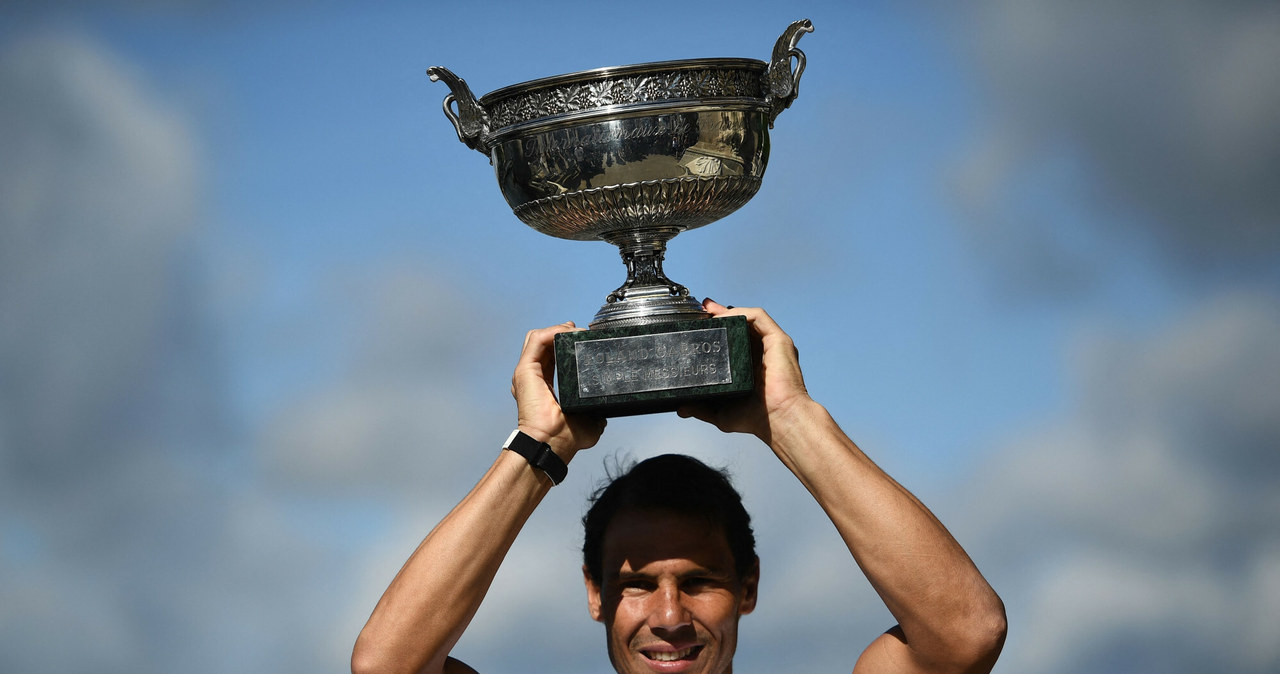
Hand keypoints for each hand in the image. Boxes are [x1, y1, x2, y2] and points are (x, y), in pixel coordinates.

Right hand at [511, 322, 605, 456]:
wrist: (554, 443)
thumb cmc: (567, 437)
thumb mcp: (589, 419)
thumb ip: (596, 411)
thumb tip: (607, 410)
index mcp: (545, 387)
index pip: (551, 356)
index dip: (565, 344)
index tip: (582, 340)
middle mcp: (534, 378)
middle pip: (544, 343)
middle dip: (561, 332)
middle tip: (579, 332)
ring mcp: (528, 373)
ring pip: (538, 337)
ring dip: (558, 330)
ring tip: (574, 331)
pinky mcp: (525, 370)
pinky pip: (536, 339)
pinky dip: (552, 331)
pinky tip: (567, 332)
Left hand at [677, 300, 812, 443]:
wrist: (778, 420)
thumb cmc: (757, 418)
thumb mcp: (721, 412)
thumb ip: (701, 408)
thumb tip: (681, 408)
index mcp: (750, 366)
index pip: (732, 340)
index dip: (716, 329)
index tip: (699, 323)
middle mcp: (761, 353)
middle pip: (739, 325)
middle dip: (719, 315)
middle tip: (702, 310)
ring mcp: (771, 345)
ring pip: (748, 318)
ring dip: (727, 311)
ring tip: (709, 311)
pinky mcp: (779, 340)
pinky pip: (759, 317)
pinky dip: (741, 312)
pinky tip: (725, 316)